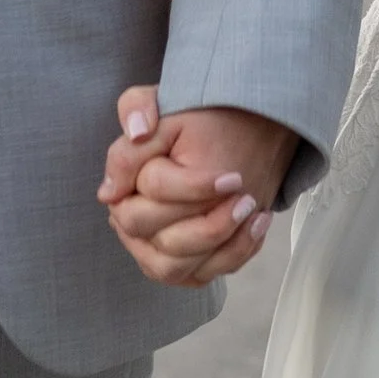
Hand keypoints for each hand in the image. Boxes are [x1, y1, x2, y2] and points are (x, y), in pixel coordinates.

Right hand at [98, 89, 294, 286]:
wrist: (234, 140)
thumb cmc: (196, 125)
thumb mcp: (166, 103)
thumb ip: (137, 106)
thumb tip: (134, 132)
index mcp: (121, 192)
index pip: (145, 204)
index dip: (189, 192)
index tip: (229, 178)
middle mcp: (133, 228)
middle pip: (162, 241)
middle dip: (208, 223)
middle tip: (243, 196)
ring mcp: (158, 251)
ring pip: (177, 267)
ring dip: (221, 242)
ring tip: (251, 210)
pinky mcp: (187, 266)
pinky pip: (206, 274)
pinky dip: (236, 254)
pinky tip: (257, 224)